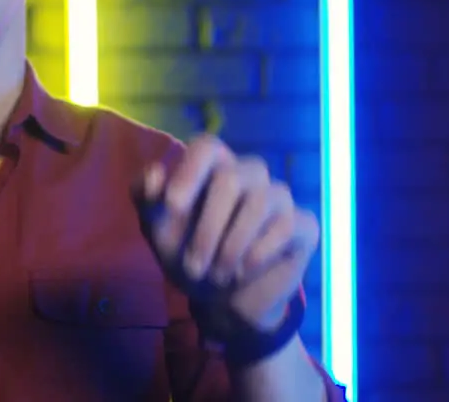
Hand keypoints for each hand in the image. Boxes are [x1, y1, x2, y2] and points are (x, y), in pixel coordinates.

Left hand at [134, 135, 319, 331]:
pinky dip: (259, 253)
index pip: (207, 146)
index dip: (189, 172)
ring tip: (216, 274)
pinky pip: (287, 225)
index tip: (171, 207)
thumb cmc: (187, 255)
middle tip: (193, 267)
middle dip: (206, 229)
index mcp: (212, 168)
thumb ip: (146, 198)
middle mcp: (248, 174)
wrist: (222, 302)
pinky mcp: (302, 225)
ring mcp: (278, 197)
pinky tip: (243, 271)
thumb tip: (154, 173)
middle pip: (231, 179)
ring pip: (260, 202)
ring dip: (231, 246)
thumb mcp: (156, 230)